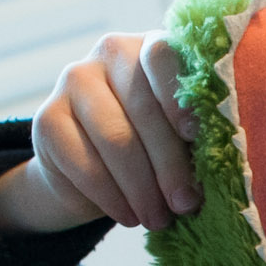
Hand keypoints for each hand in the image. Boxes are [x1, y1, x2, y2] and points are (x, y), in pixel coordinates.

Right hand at [0, 33, 199, 234]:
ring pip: (115, 139)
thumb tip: (219, 167)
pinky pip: (83, 163)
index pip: (163, 55)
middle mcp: (111, 51)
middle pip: (144, 108)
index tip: (197, 134)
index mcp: (152, 46)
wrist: (90, 168)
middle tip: (186, 204)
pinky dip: (111, 197)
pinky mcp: (46, 118)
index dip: (180, 95)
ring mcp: (74, 80)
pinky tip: (128, 216)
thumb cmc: (154, 145)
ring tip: (159, 219)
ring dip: (142, 189)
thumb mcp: (179, 135)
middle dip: (170, 165)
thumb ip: (193, 137)